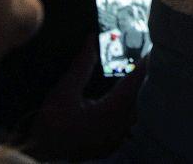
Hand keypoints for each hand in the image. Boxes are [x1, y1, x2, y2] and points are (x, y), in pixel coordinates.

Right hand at [21, 37, 146, 160]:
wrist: (42, 155)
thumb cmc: (50, 125)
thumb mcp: (62, 92)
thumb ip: (82, 66)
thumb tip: (91, 40)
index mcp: (112, 111)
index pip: (136, 81)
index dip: (145, 63)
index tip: (151, 48)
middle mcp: (121, 125)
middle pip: (142, 95)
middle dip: (144, 76)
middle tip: (145, 58)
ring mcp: (119, 137)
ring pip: (138, 110)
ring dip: (138, 92)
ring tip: (137, 74)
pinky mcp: (114, 143)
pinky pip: (130, 122)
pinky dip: (131, 107)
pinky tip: (127, 98)